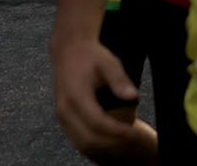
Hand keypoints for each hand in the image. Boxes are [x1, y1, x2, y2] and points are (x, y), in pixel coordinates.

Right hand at [51, 36, 153, 161]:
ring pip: (80, 142)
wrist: (69, 51)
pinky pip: (76, 138)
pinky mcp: (63, 118)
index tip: (134, 133)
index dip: (117, 132)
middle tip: (132, 140)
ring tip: (124, 141)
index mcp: (76, 97)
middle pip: (88, 138)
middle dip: (111, 143)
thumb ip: (120, 80)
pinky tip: (111, 139)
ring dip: (103, 146)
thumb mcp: (109, 63)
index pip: (98, 123)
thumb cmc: (90, 56)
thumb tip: (133, 96)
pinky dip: (94, 143)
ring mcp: (62, 116)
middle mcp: (65, 110)